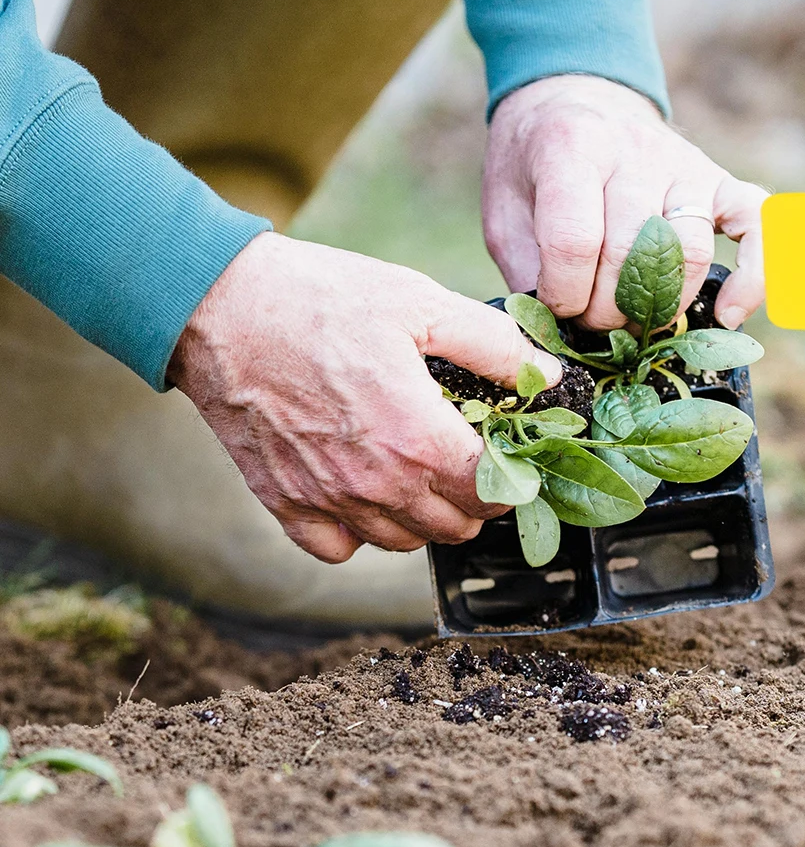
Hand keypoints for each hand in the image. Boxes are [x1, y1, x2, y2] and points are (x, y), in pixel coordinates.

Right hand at [169, 233, 561, 562]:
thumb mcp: (420, 302)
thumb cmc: (319, 298)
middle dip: (474, 499)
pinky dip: (357, 534)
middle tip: (465, 459)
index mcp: (419, 439)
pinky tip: (362, 492)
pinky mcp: (286, 504)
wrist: (217, 304)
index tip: (509, 454)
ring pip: (405, 542)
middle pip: (456, 526)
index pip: (495, 495)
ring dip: (422, 516)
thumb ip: (494, 346)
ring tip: (417, 471)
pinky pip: (339, 549)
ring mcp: (331, 500)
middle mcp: (378, 483)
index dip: (514, 477)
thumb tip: (546, 376)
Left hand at [484, 74, 765, 331]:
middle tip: (592, 322)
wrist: (573, 100)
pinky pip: (758, 228)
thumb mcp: (505, 212)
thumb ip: (529, 270)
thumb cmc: (537, 171)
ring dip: (661, 307)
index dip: (564, 294)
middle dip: (609, 311)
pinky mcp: (722, 184)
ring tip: (634, 321)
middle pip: (634, 255)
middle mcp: (636, 150)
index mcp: (572, 145)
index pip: (575, 240)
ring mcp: (686, 165)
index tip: (556, 307)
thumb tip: (559, 335)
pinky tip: (728, 316)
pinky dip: (752, 277)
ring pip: (689, 255)